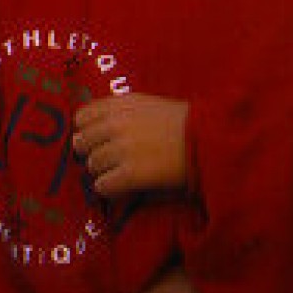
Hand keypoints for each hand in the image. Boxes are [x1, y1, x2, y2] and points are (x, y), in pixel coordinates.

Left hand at [73, 94, 190, 197]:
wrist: (209, 141)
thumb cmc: (185, 124)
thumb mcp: (150, 105)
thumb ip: (123, 111)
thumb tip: (99, 127)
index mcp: (122, 104)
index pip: (82, 116)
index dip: (85, 130)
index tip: (94, 139)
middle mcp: (117, 124)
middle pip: (83, 142)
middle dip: (90, 152)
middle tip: (102, 160)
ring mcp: (122, 149)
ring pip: (92, 164)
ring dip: (101, 171)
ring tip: (115, 174)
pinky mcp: (131, 173)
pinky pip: (103, 185)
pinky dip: (108, 188)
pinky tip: (119, 187)